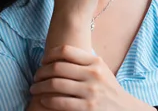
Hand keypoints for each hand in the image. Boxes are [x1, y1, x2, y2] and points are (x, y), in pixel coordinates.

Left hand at [31, 45, 152, 110]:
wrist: (122, 108)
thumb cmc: (107, 88)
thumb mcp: (101, 70)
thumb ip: (85, 62)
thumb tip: (59, 54)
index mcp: (96, 62)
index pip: (67, 51)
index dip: (50, 54)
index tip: (43, 61)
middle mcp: (93, 74)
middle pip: (57, 67)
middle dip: (41, 72)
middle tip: (35, 76)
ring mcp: (90, 91)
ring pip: (55, 84)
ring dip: (39, 87)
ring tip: (34, 88)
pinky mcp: (86, 108)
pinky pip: (59, 102)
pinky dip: (47, 100)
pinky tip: (43, 100)